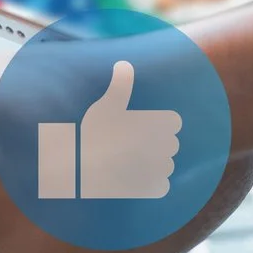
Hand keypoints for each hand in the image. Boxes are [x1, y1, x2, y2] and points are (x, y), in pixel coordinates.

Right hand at [45, 62, 180, 199]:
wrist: (79, 167)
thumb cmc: (92, 135)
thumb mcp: (105, 108)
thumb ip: (120, 87)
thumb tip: (124, 64)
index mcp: (153, 124)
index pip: (173, 124)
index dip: (163, 126)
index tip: (150, 128)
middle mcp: (158, 145)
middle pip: (172, 145)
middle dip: (160, 146)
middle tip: (139, 146)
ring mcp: (154, 167)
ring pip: (167, 165)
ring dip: (157, 165)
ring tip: (138, 163)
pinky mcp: (148, 187)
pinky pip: (161, 185)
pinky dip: (154, 184)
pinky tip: (139, 179)